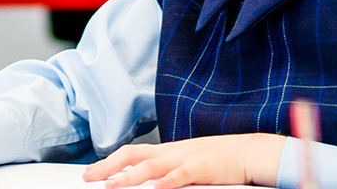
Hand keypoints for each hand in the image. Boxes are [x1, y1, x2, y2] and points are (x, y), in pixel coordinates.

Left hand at [83, 133, 285, 188]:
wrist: (245, 152)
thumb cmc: (215, 160)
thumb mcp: (184, 162)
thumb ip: (163, 169)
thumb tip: (142, 180)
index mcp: (166, 150)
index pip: (131, 152)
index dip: (109, 161)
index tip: (91, 172)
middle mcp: (171, 152)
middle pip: (134, 154)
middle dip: (110, 166)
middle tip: (90, 177)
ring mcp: (185, 158)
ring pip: (152, 165)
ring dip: (130, 176)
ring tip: (113, 185)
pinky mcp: (201, 168)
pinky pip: (181, 175)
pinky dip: (168, 181)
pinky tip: (157, 188)